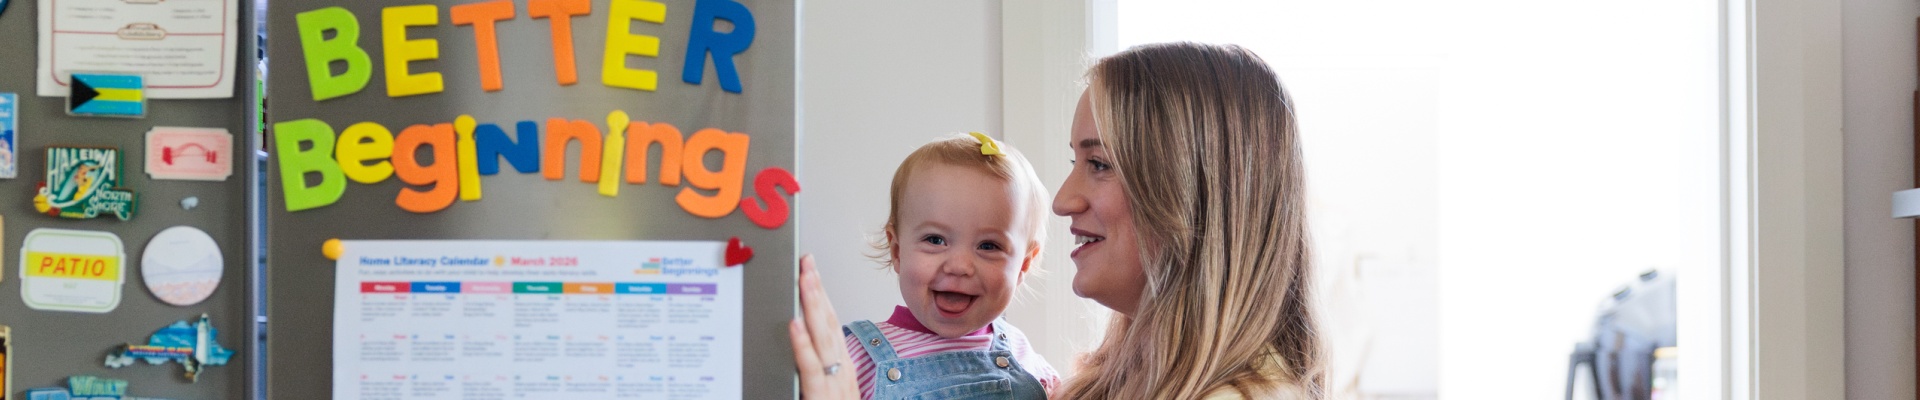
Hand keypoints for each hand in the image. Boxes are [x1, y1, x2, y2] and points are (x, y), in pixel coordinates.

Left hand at [789, 254, 859, 398]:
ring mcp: (834, 385)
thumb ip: (817, 373)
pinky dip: (802, 345)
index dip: (821, 295)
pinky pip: (810, 369)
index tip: (811, 271)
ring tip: (803, 279)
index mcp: (840, 370)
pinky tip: (793, 324)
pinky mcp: (821, 398)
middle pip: (829, 323)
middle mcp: (840, 373)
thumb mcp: (826, 393)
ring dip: (812, 306)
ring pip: (823, 339)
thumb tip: (800, 345)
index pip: (830, 324)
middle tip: (807, 261)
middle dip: (817, 289)